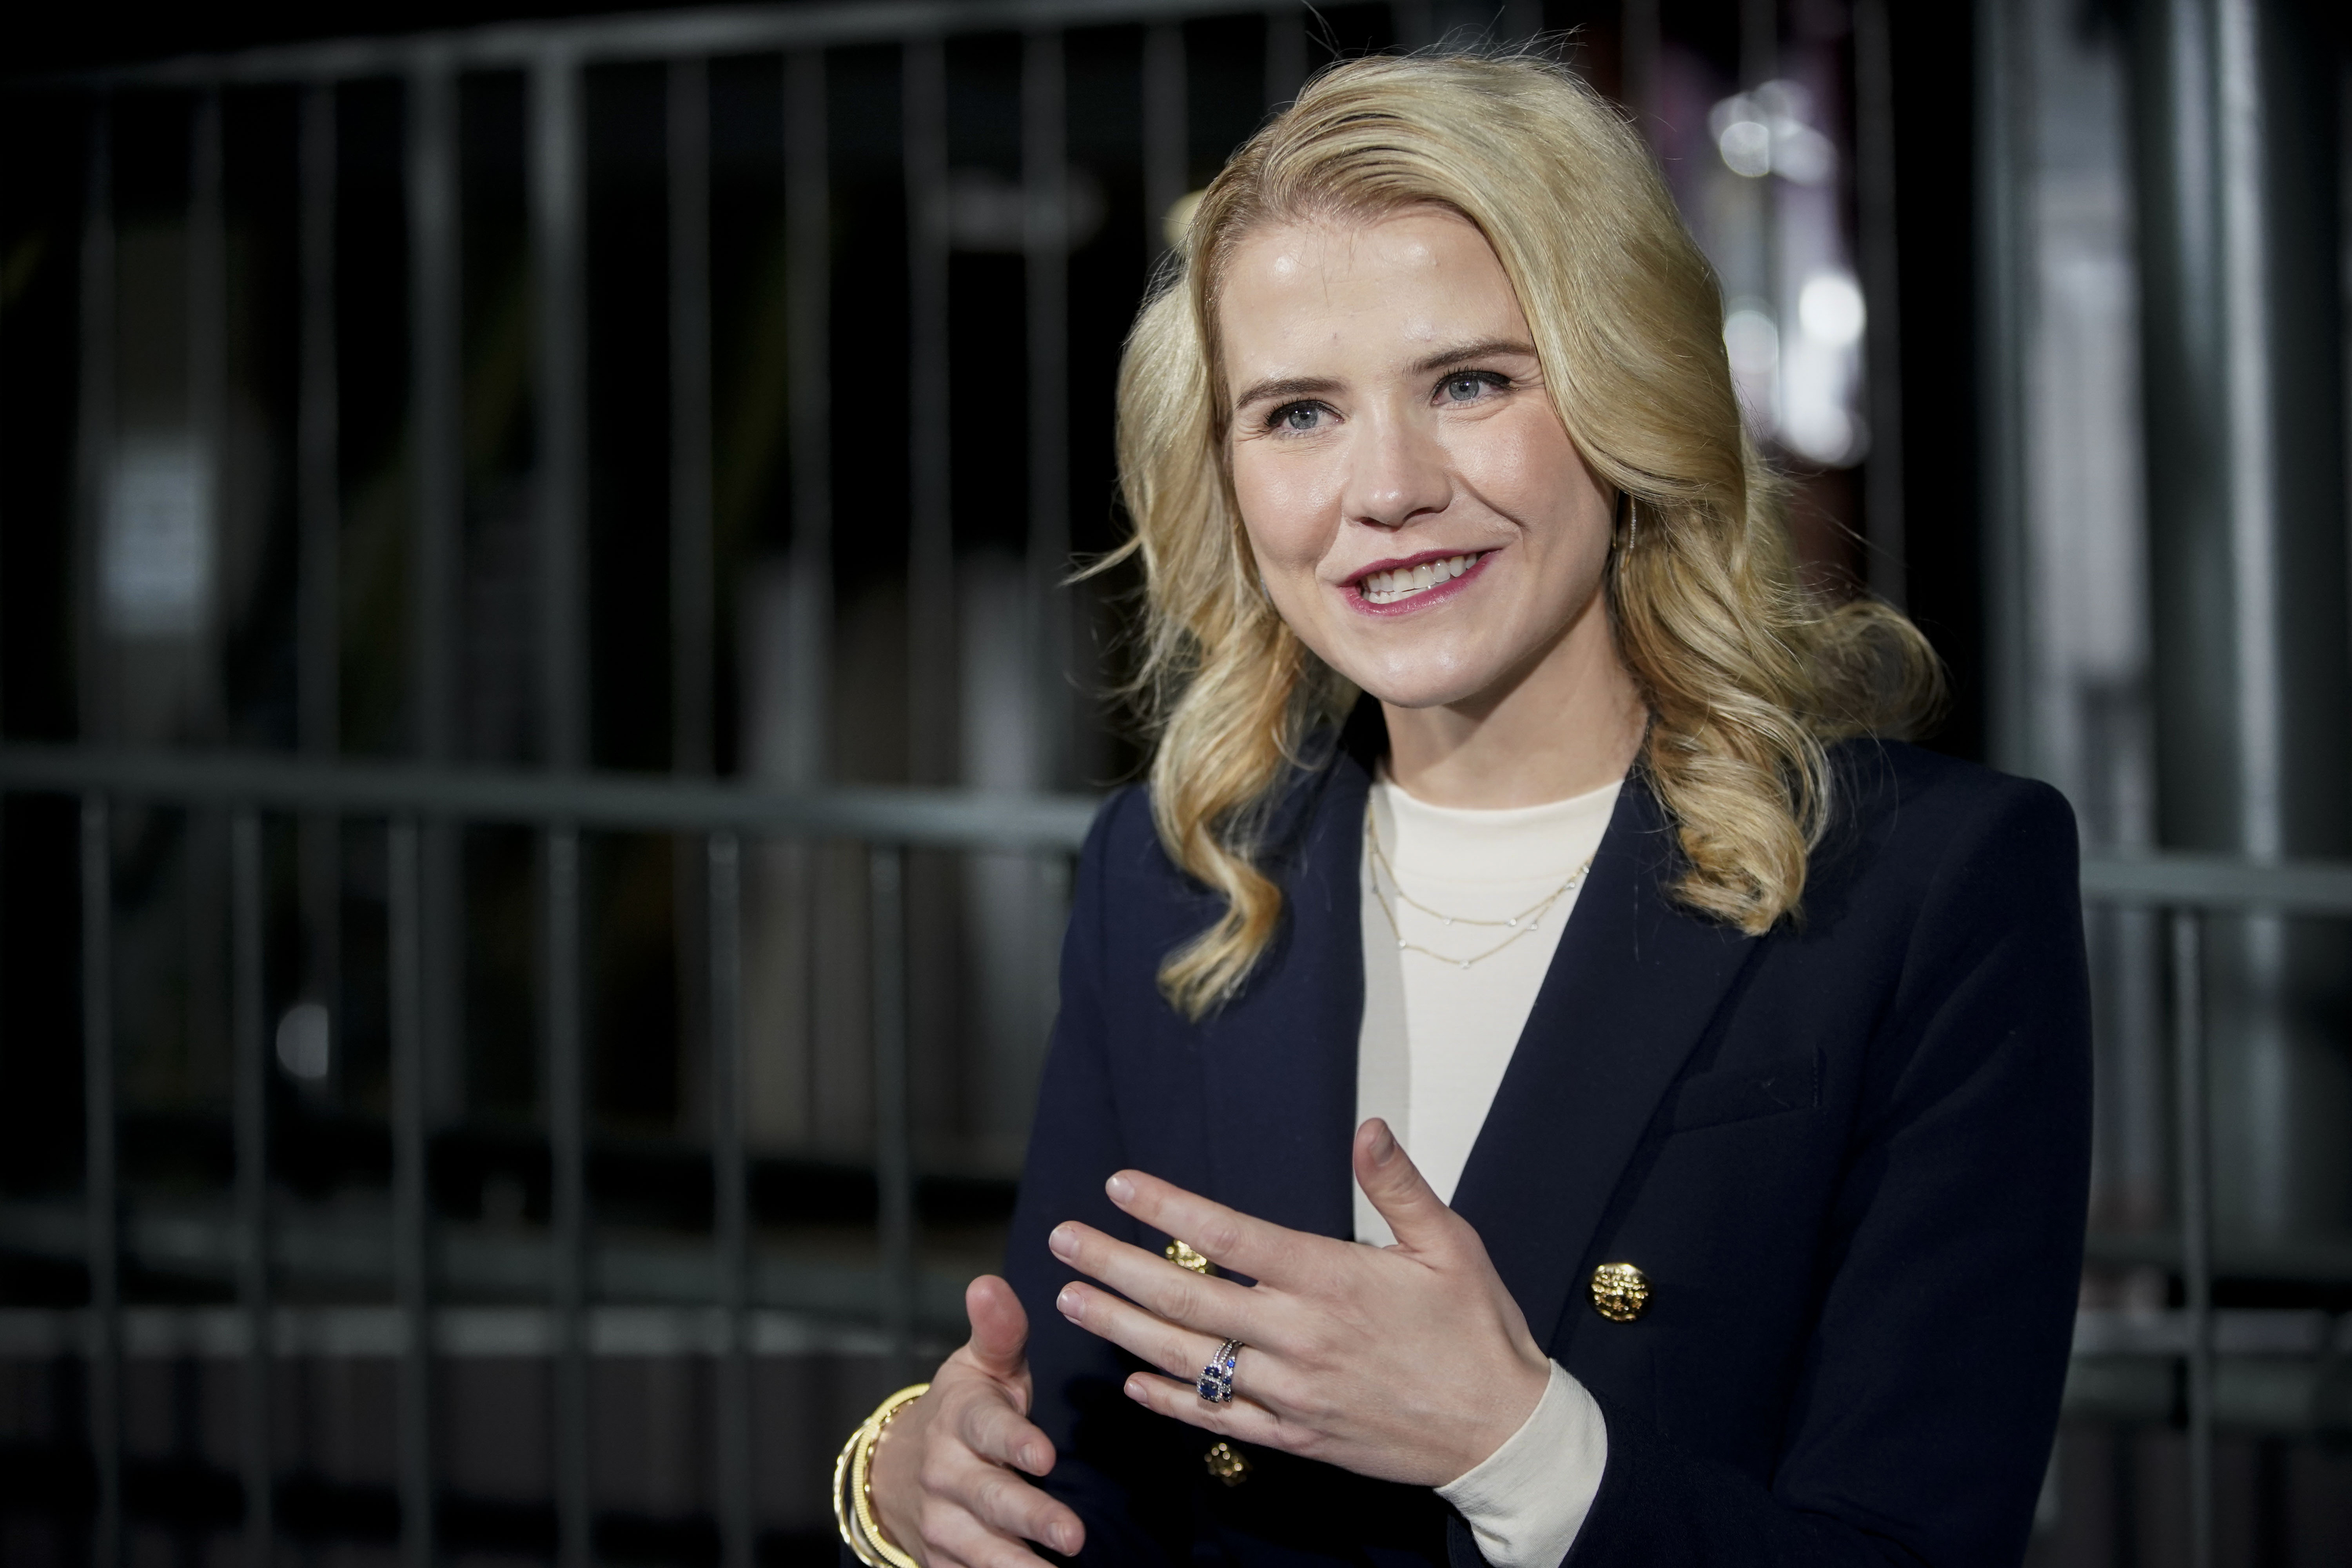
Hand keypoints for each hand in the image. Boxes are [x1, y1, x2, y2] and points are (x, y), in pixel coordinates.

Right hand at [868, 1275, 1086, 1566]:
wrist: (900, 1466)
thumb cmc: (967, 1408)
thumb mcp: (981, 1365)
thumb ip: (999, 1330)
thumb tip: (989, 1283)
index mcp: (961, 1418)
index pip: (986, 1429)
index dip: (1014, 1442)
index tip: (1044, 1455)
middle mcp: (946, 1472)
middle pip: (989, 1497)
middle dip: (1030, 1516)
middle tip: (1073, 1534)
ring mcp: (942, 1521)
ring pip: (978, 1547)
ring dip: (1016, 1565)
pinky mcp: (942, 1559)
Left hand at [1047, 1118, 1550, 1487]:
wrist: (1503, 1432)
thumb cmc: (1478, 1332)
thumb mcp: (1450, 1243)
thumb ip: (1398, 1185)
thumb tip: (1367, 1128)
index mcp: (1331, 1279)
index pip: (1230, 1236)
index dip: (1168, 1209)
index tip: (1120, 1185)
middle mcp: (1299, 1336)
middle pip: (1186, 1298)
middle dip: (1115, 1266)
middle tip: (1062, 1240)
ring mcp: (1292, 1393)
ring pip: (1188, 1359)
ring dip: (1122, 1328)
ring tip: (1073, 1299)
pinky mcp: (1296, 1437)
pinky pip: (1217, 1419)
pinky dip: (1170, 1400)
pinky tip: (1133, 1381)